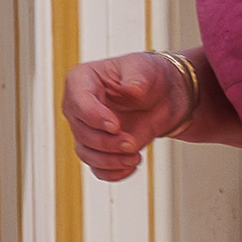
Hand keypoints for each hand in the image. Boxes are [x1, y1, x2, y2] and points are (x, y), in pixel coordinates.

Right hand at [62, 51, 197, 182]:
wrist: (163, 97)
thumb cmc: (149, 76)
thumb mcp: (145, 68)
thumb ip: (137, 77)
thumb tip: (132, 89)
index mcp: (82, 81)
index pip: (77, 102)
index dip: (94, 117)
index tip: (115, 126)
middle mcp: (79, 107)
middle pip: (81, 132)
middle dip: (106, 143)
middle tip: (131, 143)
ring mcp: (87, 130)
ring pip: (87, 154)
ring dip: (110, 161)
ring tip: (135, 157)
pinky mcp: (99, 149)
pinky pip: (98, 168)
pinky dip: (114, 173)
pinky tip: (131, 167)